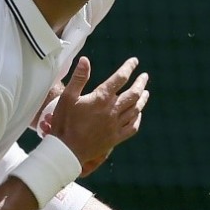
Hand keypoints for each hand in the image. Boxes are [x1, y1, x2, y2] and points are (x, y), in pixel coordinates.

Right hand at [46, 56, 149, 176]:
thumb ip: (78, 78)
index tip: (134, 61)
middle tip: (144, 76)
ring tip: (146, 92)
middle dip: (140, 83)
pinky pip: (133, 126)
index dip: (128, 68)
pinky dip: (138, 118)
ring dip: (142, 99)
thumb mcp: (67, 97)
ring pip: (136, 109)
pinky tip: (138, 114)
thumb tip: (85, 60)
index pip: (120, 78)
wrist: (67, 150)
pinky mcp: (115, 138)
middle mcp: (112, 110)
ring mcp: (116, 125)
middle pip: (133, 93)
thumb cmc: (64, 122)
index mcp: (101, 98)